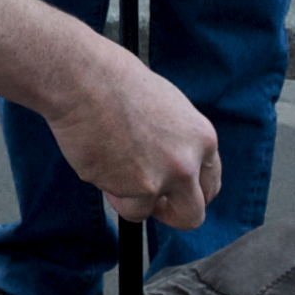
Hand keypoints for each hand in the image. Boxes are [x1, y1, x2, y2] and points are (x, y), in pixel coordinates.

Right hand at [41, 41, 217, 229]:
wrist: (85, 80)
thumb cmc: (114, 83)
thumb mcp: (164, 107)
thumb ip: (175, 139)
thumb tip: (167, 161)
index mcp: (201, 136)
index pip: (209, 182)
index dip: (189, 192)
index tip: (172, 194)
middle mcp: (190, 160)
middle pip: (193, 213)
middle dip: (170, 213)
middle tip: (147, 200)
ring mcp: (167, 177)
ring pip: (154, 213)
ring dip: (133, 200)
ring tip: (112, 167)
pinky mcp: (140, 189)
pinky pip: (128, 209)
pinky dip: (113, 196)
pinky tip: (102, 165)